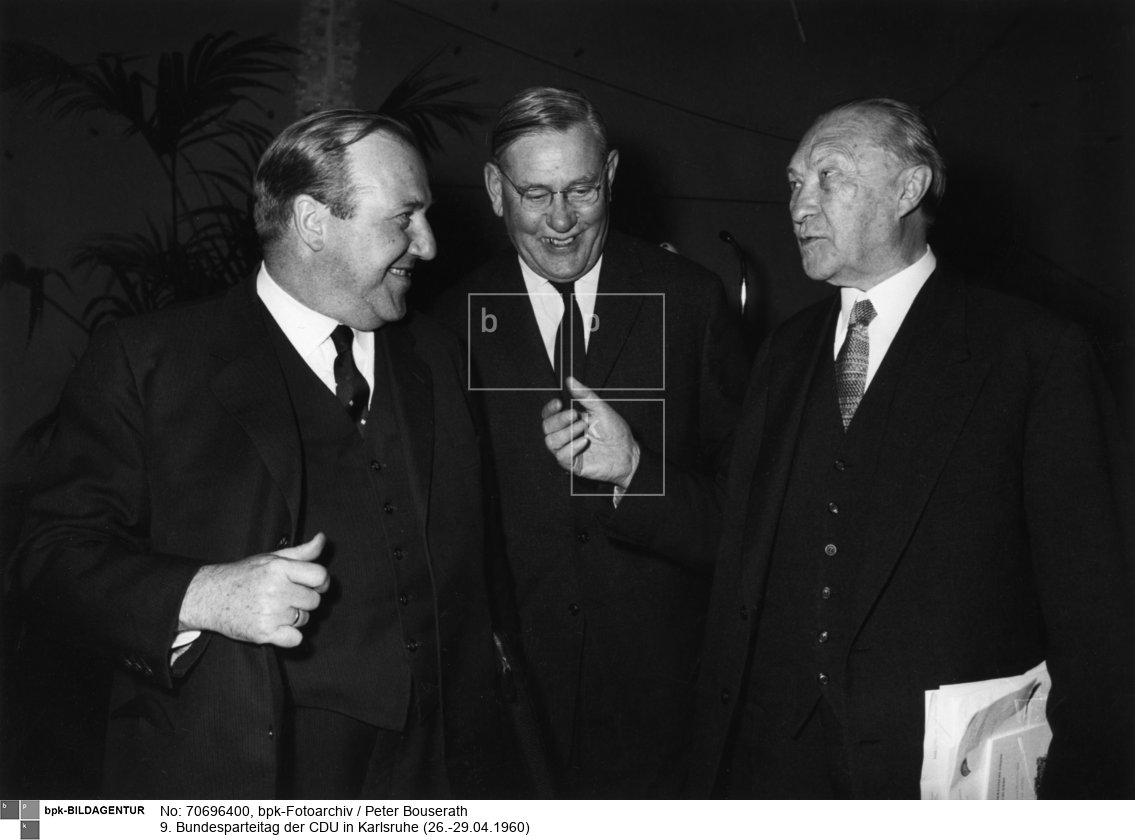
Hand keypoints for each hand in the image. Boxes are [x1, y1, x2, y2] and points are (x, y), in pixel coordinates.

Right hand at [178, 533, 329, 647]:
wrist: (210, 596)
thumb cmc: (245, 575)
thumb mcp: (271, 558)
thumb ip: (301, 552)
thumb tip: (322, 538)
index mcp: (279, 568)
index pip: (320, 576)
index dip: (321, 581)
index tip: (312, 584)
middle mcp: (275, 590)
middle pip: (315, 600)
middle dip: (304, 599)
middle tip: (286, 596)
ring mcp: (269, 613)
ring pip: (305, 619)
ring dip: (295, 617)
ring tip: (275, 608)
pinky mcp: (263, 633)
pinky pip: (296, 639)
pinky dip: (290, 635)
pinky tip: (277, 625)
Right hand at [541, 377, 640, 488]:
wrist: (628, 452)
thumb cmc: (616, 431)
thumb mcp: (601, 409)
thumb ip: (585, 395)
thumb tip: (570, 380)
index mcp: (569, 422)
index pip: (549, 415)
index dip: (550, 409)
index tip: (558, 403)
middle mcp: (566, 436)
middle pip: (547, 427)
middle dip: (559, 419)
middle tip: (575, 415)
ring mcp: (568, 450)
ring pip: (551, 442)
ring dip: (565, 433)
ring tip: (583, 427)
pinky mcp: (573, 464)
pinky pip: (562, 457)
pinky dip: (572, 447)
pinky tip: (585, 442)